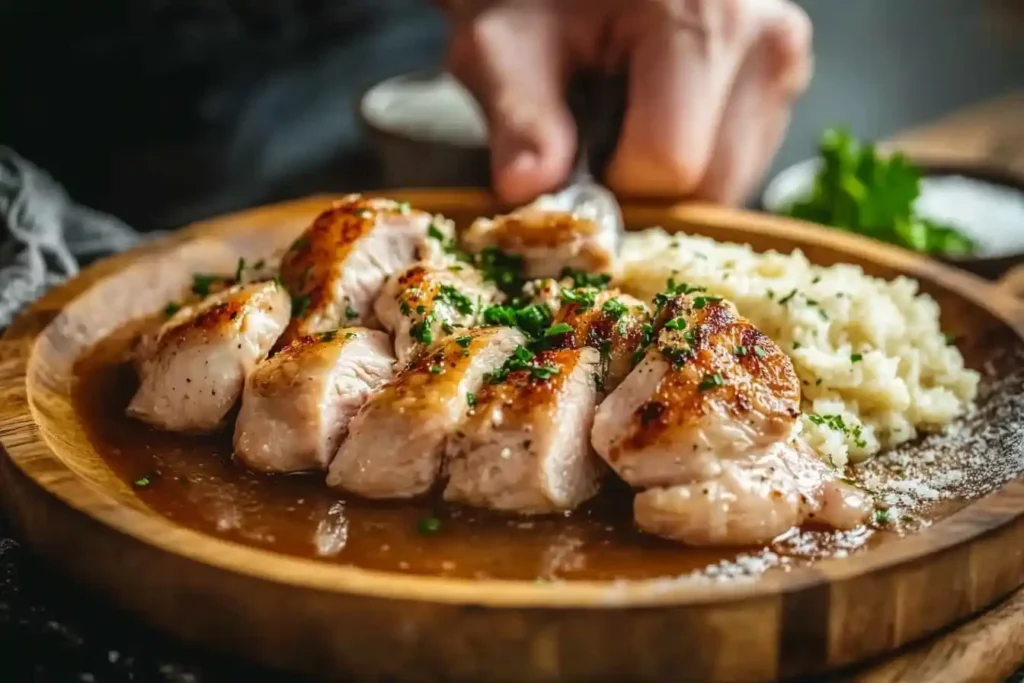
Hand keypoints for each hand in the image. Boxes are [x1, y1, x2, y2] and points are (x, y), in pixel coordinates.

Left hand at [444, 0, 812, 205]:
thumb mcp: (504, 47)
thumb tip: (527, 190)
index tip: (570, 156)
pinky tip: (653, 118)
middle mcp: (767, 40)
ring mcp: (783, 64)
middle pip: (709, 187)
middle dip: (640, 190)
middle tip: (591, 140)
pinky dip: (690, 166)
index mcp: (704, 16)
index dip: (607, 181)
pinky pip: (738, 169)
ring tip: (621, 120)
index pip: (668, 164)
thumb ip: (519, 121)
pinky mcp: (780, 83)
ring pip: (727, 187)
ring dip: (664, 184)